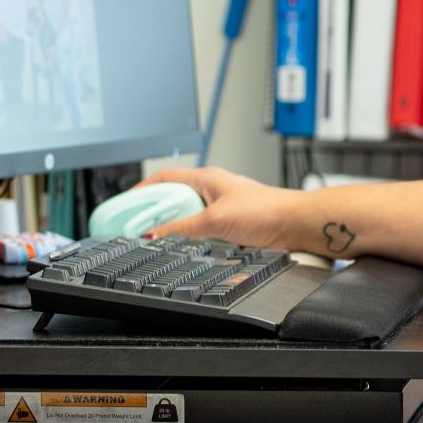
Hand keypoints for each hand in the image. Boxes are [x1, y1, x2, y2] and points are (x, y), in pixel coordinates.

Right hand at [137, 167, 303, 249]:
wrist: (295, 224)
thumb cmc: (266, 210)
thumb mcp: (214, 220)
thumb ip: (183, 227)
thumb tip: (155, 234)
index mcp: (207, 178)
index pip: (166, 177)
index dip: (144, 188)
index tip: (127, 201)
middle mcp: (214, 189)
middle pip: (174, 196)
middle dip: (155, 209)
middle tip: (139, 225)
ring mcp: (223, 206)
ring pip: (189, 213)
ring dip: (174, 224)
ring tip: (162, 237)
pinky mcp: (233, 222)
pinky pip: (202, 226)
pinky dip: (190, 234)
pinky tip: (188, 245)